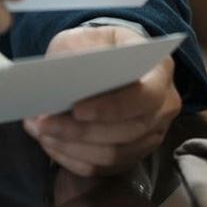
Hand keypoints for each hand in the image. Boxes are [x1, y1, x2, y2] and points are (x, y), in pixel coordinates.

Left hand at [22, 25, 181, 176]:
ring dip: (73, 147)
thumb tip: (62, 81)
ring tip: (41, 132)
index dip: (111, 107)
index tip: (75, 108)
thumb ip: (78, 54)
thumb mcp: (85, 38)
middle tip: (44, 123)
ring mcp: (152, 134)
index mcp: (160, 70)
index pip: (143, 96)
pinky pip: (104, 168)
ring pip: (114, 154)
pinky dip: (74, 159)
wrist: (106, 63)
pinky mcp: (134, 154)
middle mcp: (164, 106)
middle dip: (81, 131)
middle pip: (127, 131)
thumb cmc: (97, 47)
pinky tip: (51, 144)